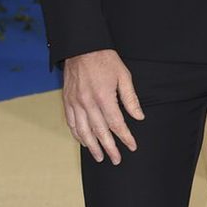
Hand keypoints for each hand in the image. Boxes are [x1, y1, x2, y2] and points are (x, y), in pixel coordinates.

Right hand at [63, 49, 144, 163]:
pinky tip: (84, 142)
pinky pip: (71, 122)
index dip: (125, 137)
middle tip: (116, 160)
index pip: (116, 124)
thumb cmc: (105, 60)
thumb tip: (139, 117)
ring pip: (83, 131)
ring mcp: (75, 102)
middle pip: (99, 132)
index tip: (132, 146)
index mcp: (104, 97)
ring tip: (99, 157)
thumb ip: (130, 99)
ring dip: (92, 146)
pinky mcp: (67, 100)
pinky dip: (77, 134)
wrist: (81, 47)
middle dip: (109, 148)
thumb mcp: (123, 76)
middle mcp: (87, 102)